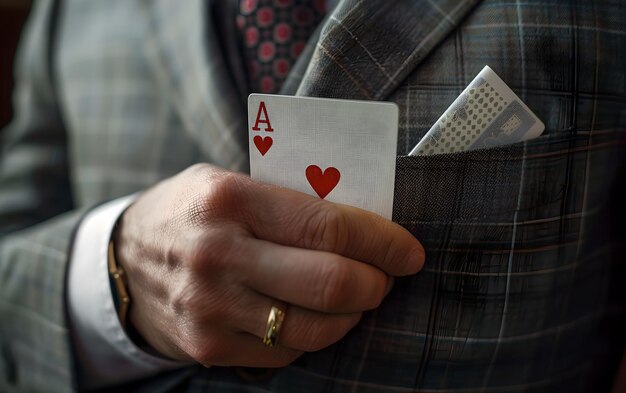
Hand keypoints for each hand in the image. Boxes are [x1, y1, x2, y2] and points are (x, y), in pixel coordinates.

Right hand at [114, 163, 424, 366]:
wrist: (123, 262)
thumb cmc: (192, 213)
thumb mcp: (229, 182)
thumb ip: (290, 199)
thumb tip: (366, 221)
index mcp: (231, 200)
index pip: (329, 225)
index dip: (383, 242)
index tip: (409, 251)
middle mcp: (219, 255)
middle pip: (331, 282)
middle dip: (377, 284)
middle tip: (385, 277)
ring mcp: (212, 307)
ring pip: (316, 328)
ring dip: (352, 315)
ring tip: (354, 297)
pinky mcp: (209, 346)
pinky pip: (287, 353)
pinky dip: (314, 336)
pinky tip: (312, 316)